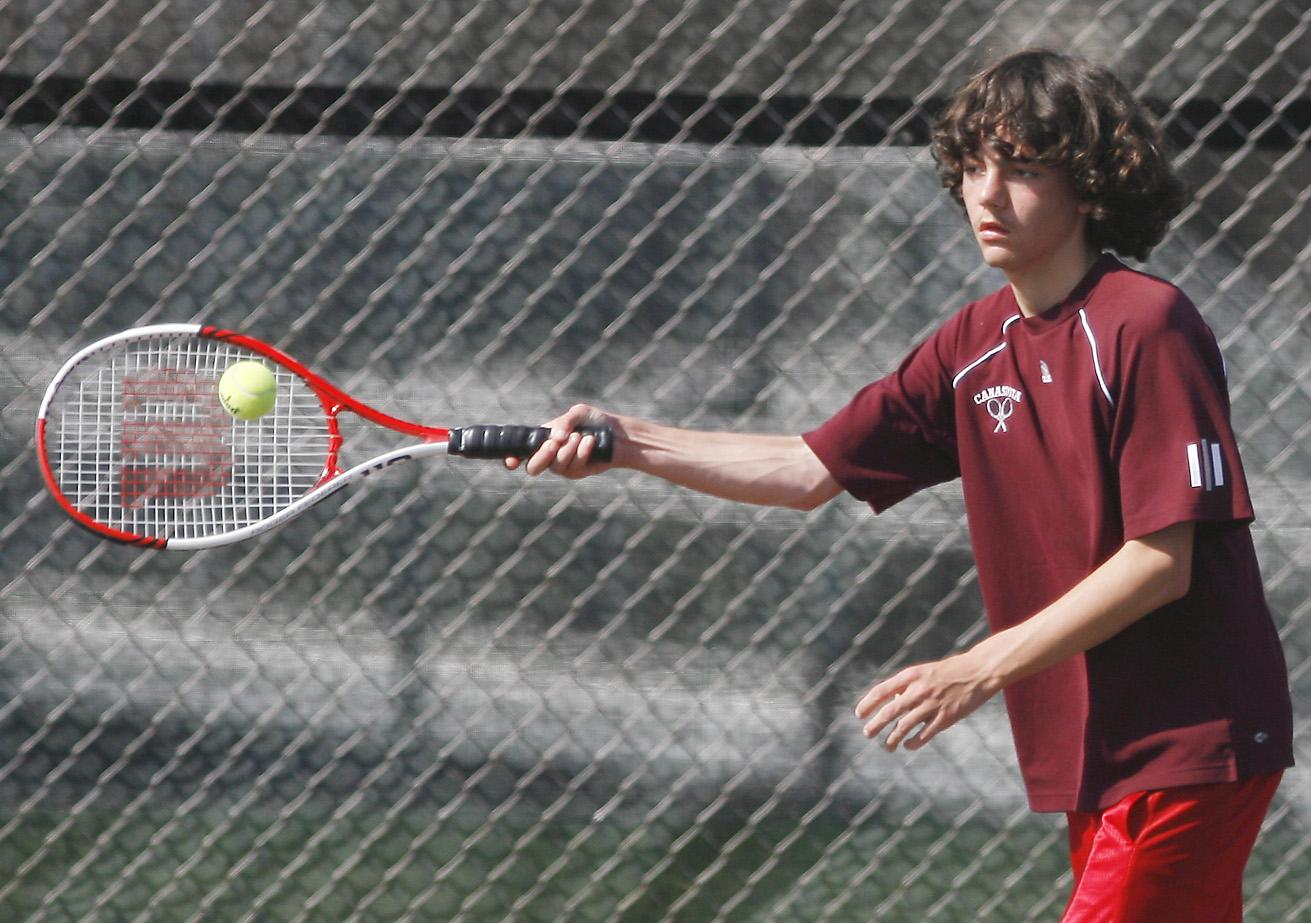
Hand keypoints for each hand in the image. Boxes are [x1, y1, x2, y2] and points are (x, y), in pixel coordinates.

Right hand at [507, 403, 617, 477]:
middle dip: (541, 456)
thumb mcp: (577, 414)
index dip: (512, 458)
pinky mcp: (578, 472)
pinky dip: (582, 451)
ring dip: (568, 449)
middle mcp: (550, 455)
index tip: (512, 461)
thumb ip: (563, 423)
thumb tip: (555, 438)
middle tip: (553, 444)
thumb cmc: (594, 421)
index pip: (521, 451)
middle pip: (533, 467)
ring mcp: (563, 466)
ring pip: (556, 466)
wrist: (617, 433)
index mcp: (543, 439)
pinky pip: (574, 465)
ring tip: (581, 436)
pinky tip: (591, 441)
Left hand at [854, 650, 999, 750]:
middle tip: (867, 733)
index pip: (881, 690)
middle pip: (889, 711)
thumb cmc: (949, 671)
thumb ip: (908, 686)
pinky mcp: (946, 718)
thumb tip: (892, 703)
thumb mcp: (925, 672)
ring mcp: (932, 705)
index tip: (859, 714)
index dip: (868, 703)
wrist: (978, 671)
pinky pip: (924, 735)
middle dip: (875, 725)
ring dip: (892, 738)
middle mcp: (919, 690)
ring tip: (887, 746)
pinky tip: (907, 746)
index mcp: (911, 676)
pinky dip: (913, 743)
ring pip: (904, 726)